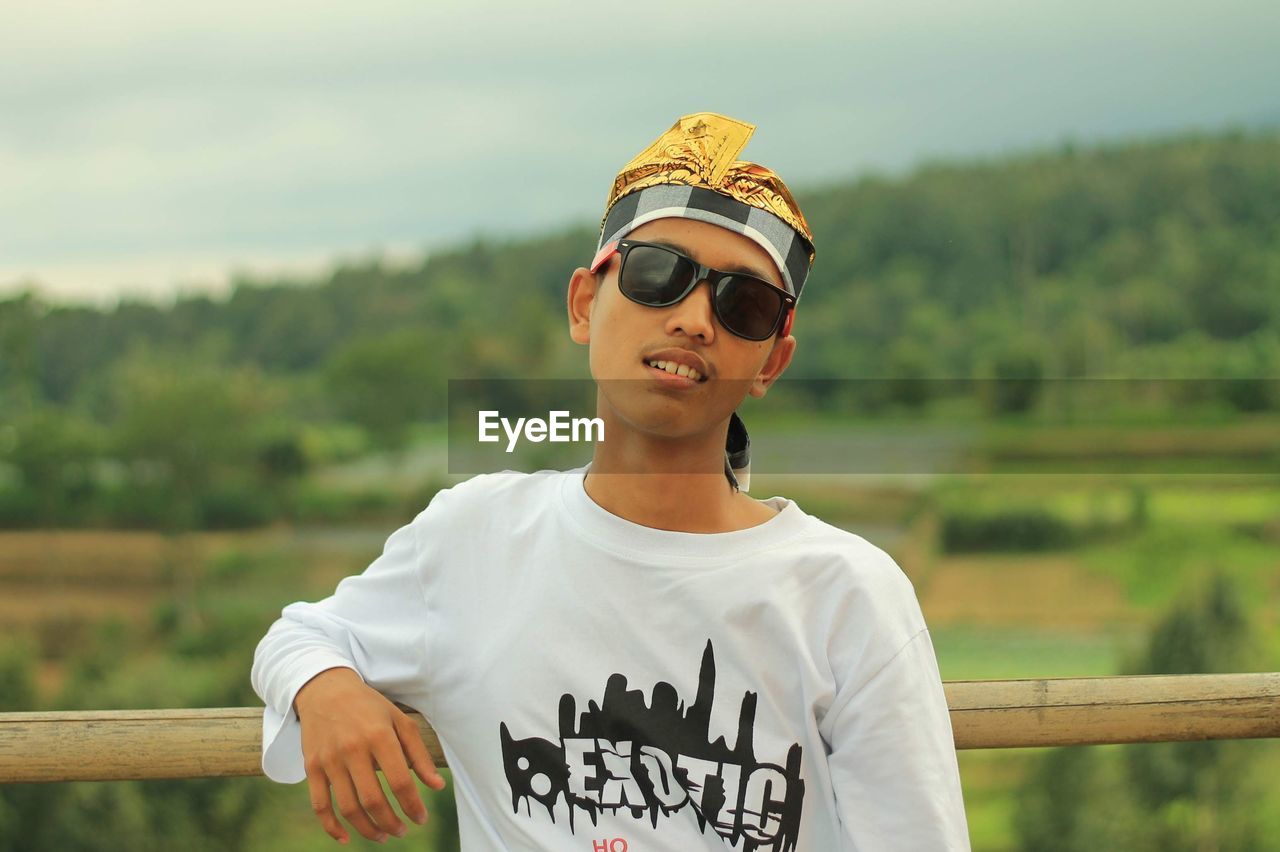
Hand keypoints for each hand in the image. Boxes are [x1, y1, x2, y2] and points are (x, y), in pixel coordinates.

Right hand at [294, 667, 446, 843]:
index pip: (400, 782)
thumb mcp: (400, 720)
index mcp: (379, 736)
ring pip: (348, 807)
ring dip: (367, 829)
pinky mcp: (311, 767)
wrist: (325, 689)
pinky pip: (319, 805)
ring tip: (382, 836)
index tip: (421, 819)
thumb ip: (419, 754)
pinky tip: (345, 838)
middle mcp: (353, 749)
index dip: (413, 805)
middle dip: (391, 822)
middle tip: (401, 832)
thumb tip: (437, 786)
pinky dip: (331, 826)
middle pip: (373, 799)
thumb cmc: (369, 706)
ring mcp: (329, 759)